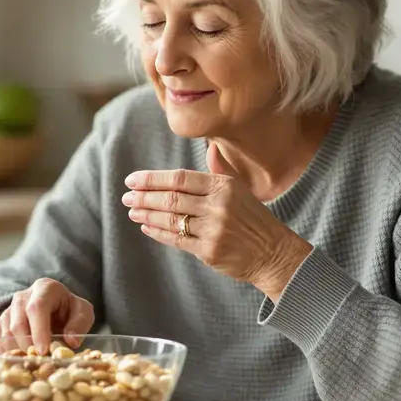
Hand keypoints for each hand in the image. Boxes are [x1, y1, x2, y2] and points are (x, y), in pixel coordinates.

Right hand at [0, 279, 94, 353]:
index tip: (43, 350)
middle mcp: (23, 296)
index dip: (38, 330)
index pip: (36, 308)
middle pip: (18, 323)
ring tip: (31, 361)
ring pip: (5, 333)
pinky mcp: (1, 321)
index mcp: (45, 288)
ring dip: (17, 351)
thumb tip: (70, 341)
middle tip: (39, 361)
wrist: (55, 308)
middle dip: (27, 346)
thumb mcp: (83, 312)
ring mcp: (9, 308)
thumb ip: (80, 323)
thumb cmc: (70, 310)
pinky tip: (20, 358)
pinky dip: (7, 352)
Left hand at [121, 142, 311, 300]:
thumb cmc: (253, 219)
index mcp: (224, 186)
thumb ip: (221, 169)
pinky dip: (157, 232)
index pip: (179, 178)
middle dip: (144, 196)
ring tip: (132, 211)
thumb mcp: (242, 189)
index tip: (132, 180)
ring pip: (170, 218)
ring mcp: (213, 229)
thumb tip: (210, 146)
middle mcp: (218, 205)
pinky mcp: (209, 251)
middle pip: (171, 198)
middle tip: (126, 196)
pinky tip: (146, 226)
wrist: (273, 253)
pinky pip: (176, 239)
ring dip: (146, 214)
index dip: (152, 179)